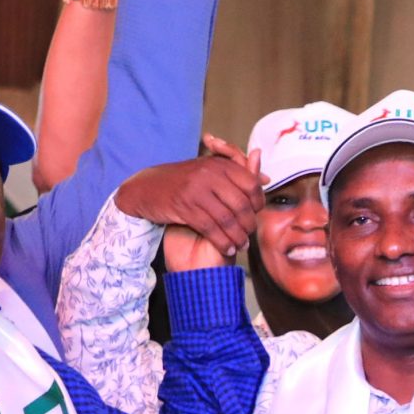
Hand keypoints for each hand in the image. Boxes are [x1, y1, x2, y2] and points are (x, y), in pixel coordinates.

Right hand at [114, 138, 258, 262]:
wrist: (147, 187)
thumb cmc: (183, 180)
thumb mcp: (210, 170)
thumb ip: (239, 173)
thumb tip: (266, 179)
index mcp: (220, 165)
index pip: (251, 184)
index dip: (258, 202)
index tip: (256, 214)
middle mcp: (210, 175)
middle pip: (241, 204)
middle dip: (248, 224)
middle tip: (249, 235)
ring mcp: (197, 190)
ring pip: (227, 219)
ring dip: (237, 236)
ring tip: (241, 245)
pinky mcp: (185, 206)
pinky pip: (211, 228)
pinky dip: (222, 241)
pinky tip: (227, 248)